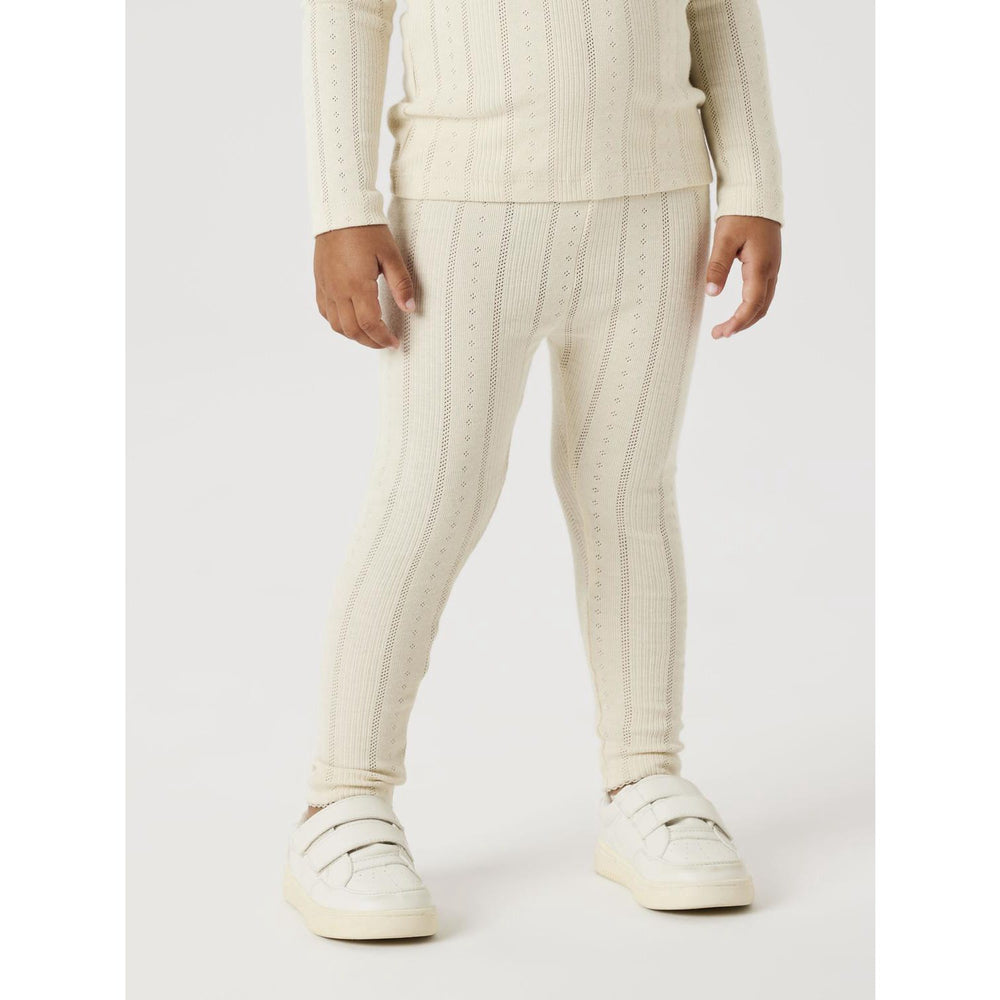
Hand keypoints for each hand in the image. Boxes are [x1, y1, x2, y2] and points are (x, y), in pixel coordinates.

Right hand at [314, 225, 415, 348]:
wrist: (340, 211)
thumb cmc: (367, 230)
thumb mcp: (391, 255)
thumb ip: (401, 284)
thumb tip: (409, 309)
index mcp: (357, 284)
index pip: (369, 324)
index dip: (383, 338)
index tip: (394, 342)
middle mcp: (338, 290)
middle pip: (352, 330)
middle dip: (370, 341)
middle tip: (385, 342)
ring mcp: (326, 287)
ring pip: (337, 325)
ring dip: (354, 335)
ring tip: (371, 334)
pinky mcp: (320, 283)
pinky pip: (325, 312)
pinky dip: (338, 323)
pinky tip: (351, 320)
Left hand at [705, 216, 781, 338]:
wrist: (757, 194)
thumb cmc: (739, 215)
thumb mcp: (724, 239)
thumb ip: (718, 266)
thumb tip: (711, 294)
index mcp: (760, 266)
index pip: (752, 304)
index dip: (737, 322)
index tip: (721, 334)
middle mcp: (771, 270)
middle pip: (760, 308)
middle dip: (741, 325)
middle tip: (719, 334)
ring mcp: (772, 267)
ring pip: (764, 302)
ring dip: (747, 318)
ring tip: (727, 327)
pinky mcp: (769, 263)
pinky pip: (764, 292)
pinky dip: (752, 307)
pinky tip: (739, 310)